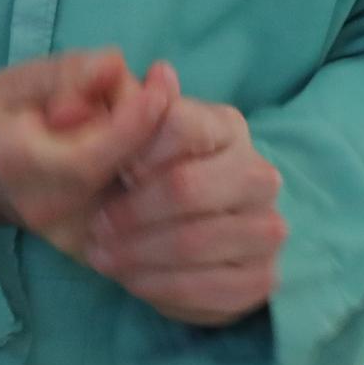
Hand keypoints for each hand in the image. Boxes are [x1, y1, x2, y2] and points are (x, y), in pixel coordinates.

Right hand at [0, 49, 177, 249]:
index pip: (92, 155)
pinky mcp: (93, 252)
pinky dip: (153, 178)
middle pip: (125, 176)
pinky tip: (144, 148)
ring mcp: (71, 239)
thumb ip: (70, 72)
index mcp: (19, 165)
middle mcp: (47, 211)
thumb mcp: (23, 79)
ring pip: (143, 200)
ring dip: (159, 154)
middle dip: (154, 130)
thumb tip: (115, 66)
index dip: (135, 117)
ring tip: (144, 115)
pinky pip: (141, 216)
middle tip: (156, 88)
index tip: (161, 78)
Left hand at [82, 97, 286, 327]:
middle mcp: (257, 173)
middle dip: (131, 211)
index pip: (179, 126)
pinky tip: (134, 279)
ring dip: (139, 254)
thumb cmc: (116, 169)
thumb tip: (160, 74)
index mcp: (225, 125)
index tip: (108, 169)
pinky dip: (163, 288)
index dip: (132, 151)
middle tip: (97, 225)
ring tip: (104, 254)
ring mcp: (266, 228)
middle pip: (188, 188)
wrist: (134, 228)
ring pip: (198, 242)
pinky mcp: (261, 277)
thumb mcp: (103, 125)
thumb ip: (120, 97)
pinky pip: (214, 290)